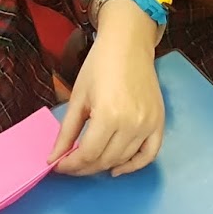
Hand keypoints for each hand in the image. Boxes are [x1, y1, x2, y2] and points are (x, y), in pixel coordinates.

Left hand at [51, 0, 163, 176]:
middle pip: (105, 160)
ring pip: (123, 159)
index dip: (70, 165)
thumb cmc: (100, 65)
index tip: (58, 166)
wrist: (128, 44)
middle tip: (71, 164)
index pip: (87, 154)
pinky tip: (117, 169)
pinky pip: (149, 155)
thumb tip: (54, 158)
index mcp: (108, 115)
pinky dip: (134, 166)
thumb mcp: (78, 98)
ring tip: (89, 162)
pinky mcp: (159, 122)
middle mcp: (131, 124)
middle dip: (84, 167)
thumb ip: (66, 132)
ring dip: (103, 166)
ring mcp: (148, 125)